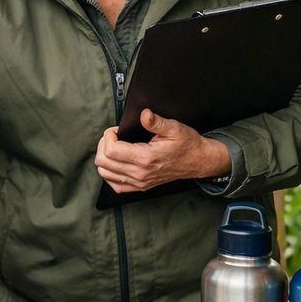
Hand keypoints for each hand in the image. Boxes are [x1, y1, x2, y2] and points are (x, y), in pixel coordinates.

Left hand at [95, 109, 231, 192]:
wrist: (197, 161)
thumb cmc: (186, 144)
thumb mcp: (174, 128)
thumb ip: (156, 121)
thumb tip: (144, 115)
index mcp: (146, 158)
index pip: (111, 150)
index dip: (108, 136)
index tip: (116, 129)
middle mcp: (140, 173)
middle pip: (103, 162)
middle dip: (103, 145)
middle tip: (114, 136)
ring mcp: (139, 182)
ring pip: (105, 174)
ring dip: (104, 158)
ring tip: (114, 147)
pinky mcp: (140, 187)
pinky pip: (115, 185)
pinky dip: (110, 173)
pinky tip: (116, 162)